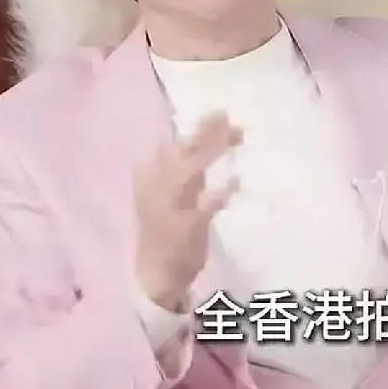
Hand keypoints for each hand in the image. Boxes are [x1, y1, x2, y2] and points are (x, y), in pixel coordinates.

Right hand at [133, 111, 241, 310]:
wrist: (154, 276)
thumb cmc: (166, 231)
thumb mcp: (170, 194)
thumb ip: (188, 167)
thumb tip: (209, 136)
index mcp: (153, 178)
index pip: (173, 144)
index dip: (197, 127)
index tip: (220, 112)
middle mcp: (158, 188)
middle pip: (181, 152)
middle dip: (203, 132)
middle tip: (225, 113)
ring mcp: (170, 207)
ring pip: (189, 172)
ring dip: (210, 151)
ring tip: (235, 134)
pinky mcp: (184, 229)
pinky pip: (202, 207)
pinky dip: (218, 195)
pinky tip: (235, 184)